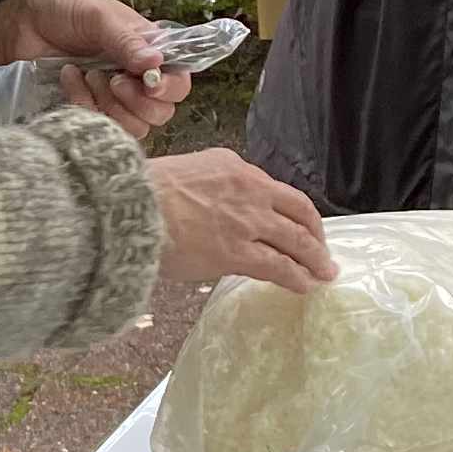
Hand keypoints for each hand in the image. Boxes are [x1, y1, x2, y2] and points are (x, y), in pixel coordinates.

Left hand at [0, 0, 185, 140]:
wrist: (15, 15)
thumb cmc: (61, 4)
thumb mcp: (96, 14)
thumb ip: (125, 40)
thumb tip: (156, 65)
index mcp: (148, 50)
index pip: (179, 82)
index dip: (169, 89)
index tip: (147, 82)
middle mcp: (135, 77)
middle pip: (160, 113)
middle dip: (137, 102)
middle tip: (112, 80)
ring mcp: (110, 97)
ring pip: (133, 127)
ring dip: (109, 106)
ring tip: (86, 76)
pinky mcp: (84, 109)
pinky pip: (98, 127)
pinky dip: (84, 107)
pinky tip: (69, 79)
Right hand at [147, 148, 335, 294]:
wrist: (127, 207)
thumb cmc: (137, 193)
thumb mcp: (179, 173)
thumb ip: (202, 188)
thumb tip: (204, 212)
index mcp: (230, 166)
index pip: (271, 188)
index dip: (288, 209)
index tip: (294, 221)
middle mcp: (248, 189)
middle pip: (297, 210)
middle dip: (314, 232)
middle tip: (322, 248)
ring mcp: (247, 221)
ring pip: (296, 240)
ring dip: (315, 258)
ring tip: (325, 272)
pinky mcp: (239, 252)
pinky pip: (280, 267)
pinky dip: (298, 277)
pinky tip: (306, 285)